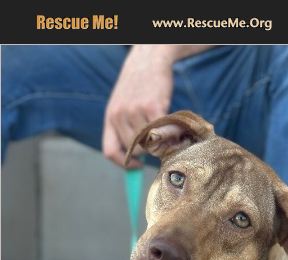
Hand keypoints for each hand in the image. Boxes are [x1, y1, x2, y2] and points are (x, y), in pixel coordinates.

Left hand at [102, 45, 174, 166]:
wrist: (148, 60)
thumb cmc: (138, 87)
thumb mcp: (123, 105)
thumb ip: (125, 128)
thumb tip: (137, 158)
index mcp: (110, 118)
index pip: (110, 151)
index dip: (123, 163)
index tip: (136, 165)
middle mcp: (119, 116)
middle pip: (134, 150)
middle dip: (148, 151)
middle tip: (158, 144)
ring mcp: (135, 112)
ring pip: (149, 143)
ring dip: (161, 141)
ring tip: (166, 130)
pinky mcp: (152, 108)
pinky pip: (161, 133)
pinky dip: (169, 133)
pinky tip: (171, 123)